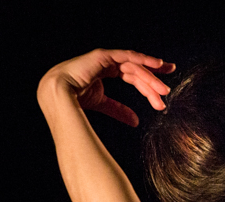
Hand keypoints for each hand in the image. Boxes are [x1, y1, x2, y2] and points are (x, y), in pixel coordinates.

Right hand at [42, 48, 175, 125]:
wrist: (57, 96)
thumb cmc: (73, 100)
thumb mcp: (102, 105)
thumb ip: (119, 110)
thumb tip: (136, 122)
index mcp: (105, 71)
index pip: (132, 75)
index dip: (148, 82)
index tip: (162, 91)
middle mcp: (107, 63)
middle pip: (136, 71)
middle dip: (153, 80)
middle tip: (167, 91)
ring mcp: (105, 58)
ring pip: (134, 66)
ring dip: (150, 77)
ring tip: (163, 90)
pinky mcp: (103, 56)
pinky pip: (127, 57)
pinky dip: (143, 60)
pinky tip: (157, 65)